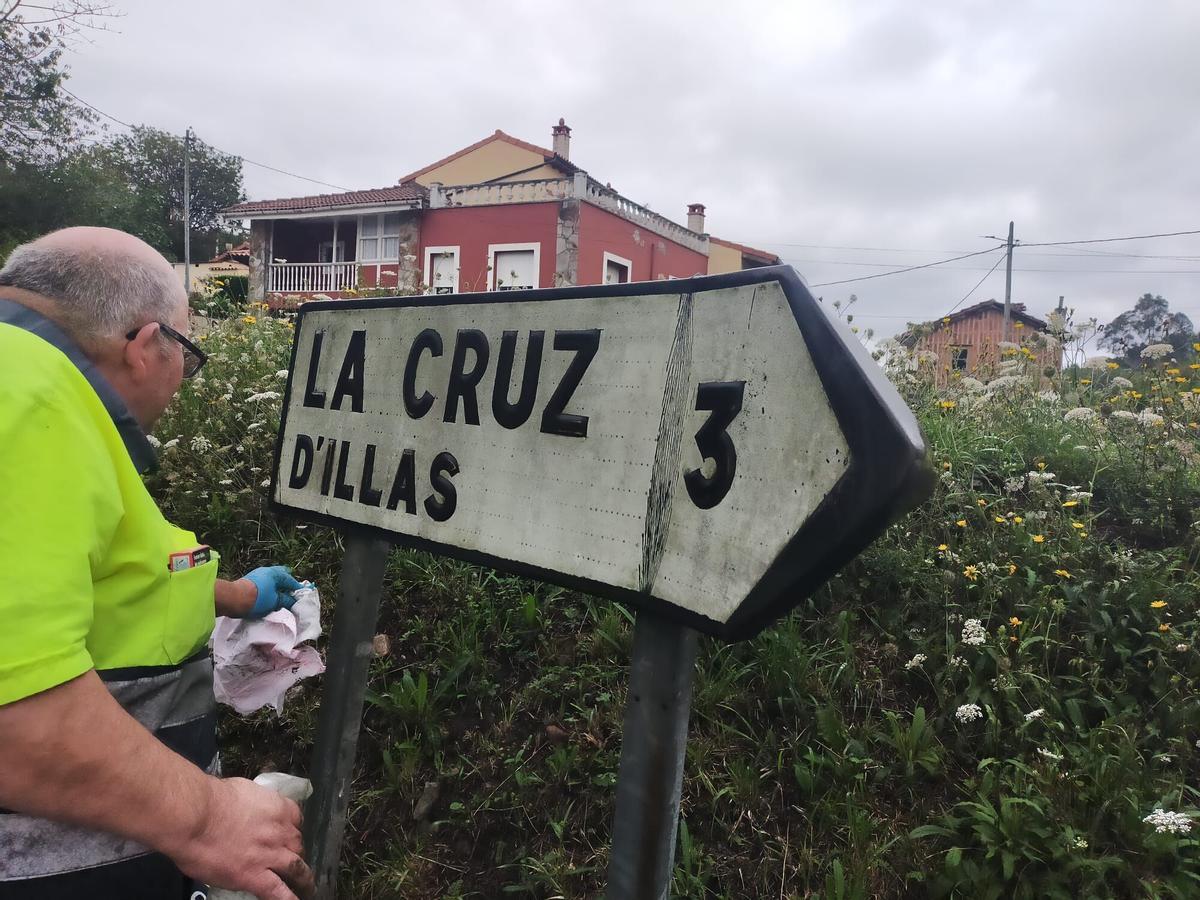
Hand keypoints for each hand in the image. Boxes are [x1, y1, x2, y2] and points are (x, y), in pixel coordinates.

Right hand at [171, 777, 313, 899]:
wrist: (198, 817)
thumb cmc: (212, 799)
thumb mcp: (243, 790)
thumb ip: (253, 802)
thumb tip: (248, 808)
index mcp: (277, 808)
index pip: (297, 818)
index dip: (293, 827)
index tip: (290, 832)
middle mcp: (279, 831)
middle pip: (297, 843)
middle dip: (296, 851)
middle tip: (293, 858)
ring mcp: (269, 855)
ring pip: (296, 868)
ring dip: (303, 878)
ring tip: (307, 887)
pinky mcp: (254, 876)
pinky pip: (277, 891)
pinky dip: (288, 898)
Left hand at [239, 566, 304, 618]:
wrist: (232, 599)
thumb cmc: (256, 599)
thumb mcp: (275, 602)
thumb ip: (286, 600)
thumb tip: (293, 601)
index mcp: (276, 573)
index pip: (291, 581)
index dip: (297, 590)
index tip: (301, 598)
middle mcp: (267, 571)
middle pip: (282, 576)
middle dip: (287, 586)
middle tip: (290, 597)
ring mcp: (257, 574)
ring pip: (273, 580)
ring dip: (277, 588)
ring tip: (279, 601)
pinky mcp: (250, 580)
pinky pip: (265, 583)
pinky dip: (269, 590)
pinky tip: (268, 599)